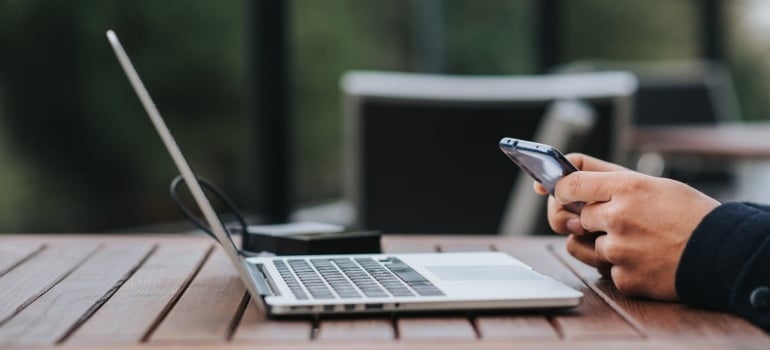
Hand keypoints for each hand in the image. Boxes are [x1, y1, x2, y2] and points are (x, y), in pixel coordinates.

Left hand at [536, 154, 719, 300]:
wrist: (722, 253)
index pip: (569, 183)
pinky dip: (619, 266)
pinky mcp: (623, 278)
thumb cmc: (687, 214)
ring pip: (582, 246)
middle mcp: (618, 217)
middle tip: (619, 220)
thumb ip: (606, 181)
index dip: (560, 189)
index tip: (560, 192)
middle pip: (575, 217)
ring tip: (634, 240)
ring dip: (600, 244)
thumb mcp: (653, 183)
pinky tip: (643, 259)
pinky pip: (603, 270)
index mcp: (626, 187)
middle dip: (590, 220)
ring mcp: (619, 250)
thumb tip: (559, 183)